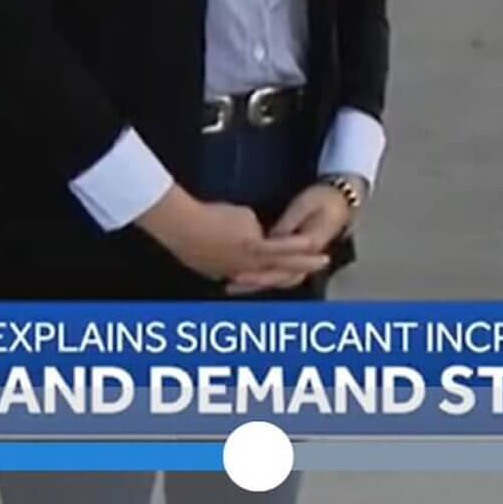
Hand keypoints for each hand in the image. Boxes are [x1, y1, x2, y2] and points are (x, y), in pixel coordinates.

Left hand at [135, 188, 329, 286]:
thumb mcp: (206, 249)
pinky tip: (311, 245)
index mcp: (231, 271)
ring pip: (283, 263)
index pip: (260, 276)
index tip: (292, 269)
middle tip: (317, 268)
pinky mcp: (251, 246)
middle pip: (277, 275)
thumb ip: (225, 248)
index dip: (278, 273)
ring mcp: (248, 260)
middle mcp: (242, 271)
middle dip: (298, 272)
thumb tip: (235, 238)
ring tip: (322, 260)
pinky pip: (280, 248)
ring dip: (304, 262)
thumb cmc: (187, 233)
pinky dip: (297, 248)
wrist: (180, 227)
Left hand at [224, 182, 357, 295]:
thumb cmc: (321, 200)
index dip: (266, 250)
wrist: (339, 203)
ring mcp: (302, 261)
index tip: (247, 248)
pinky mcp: (294, 259)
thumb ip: (288, 222)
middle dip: (257, 279)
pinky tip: (240, 278)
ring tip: (232, 286)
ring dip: (256, 285)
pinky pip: (277, 274)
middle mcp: (307, 257)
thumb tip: (270, 237)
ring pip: (278, 280)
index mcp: (312, 241)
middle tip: (235, 280)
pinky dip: (260, 279)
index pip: (287, 250)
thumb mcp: (305, 204)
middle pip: (282, 276)